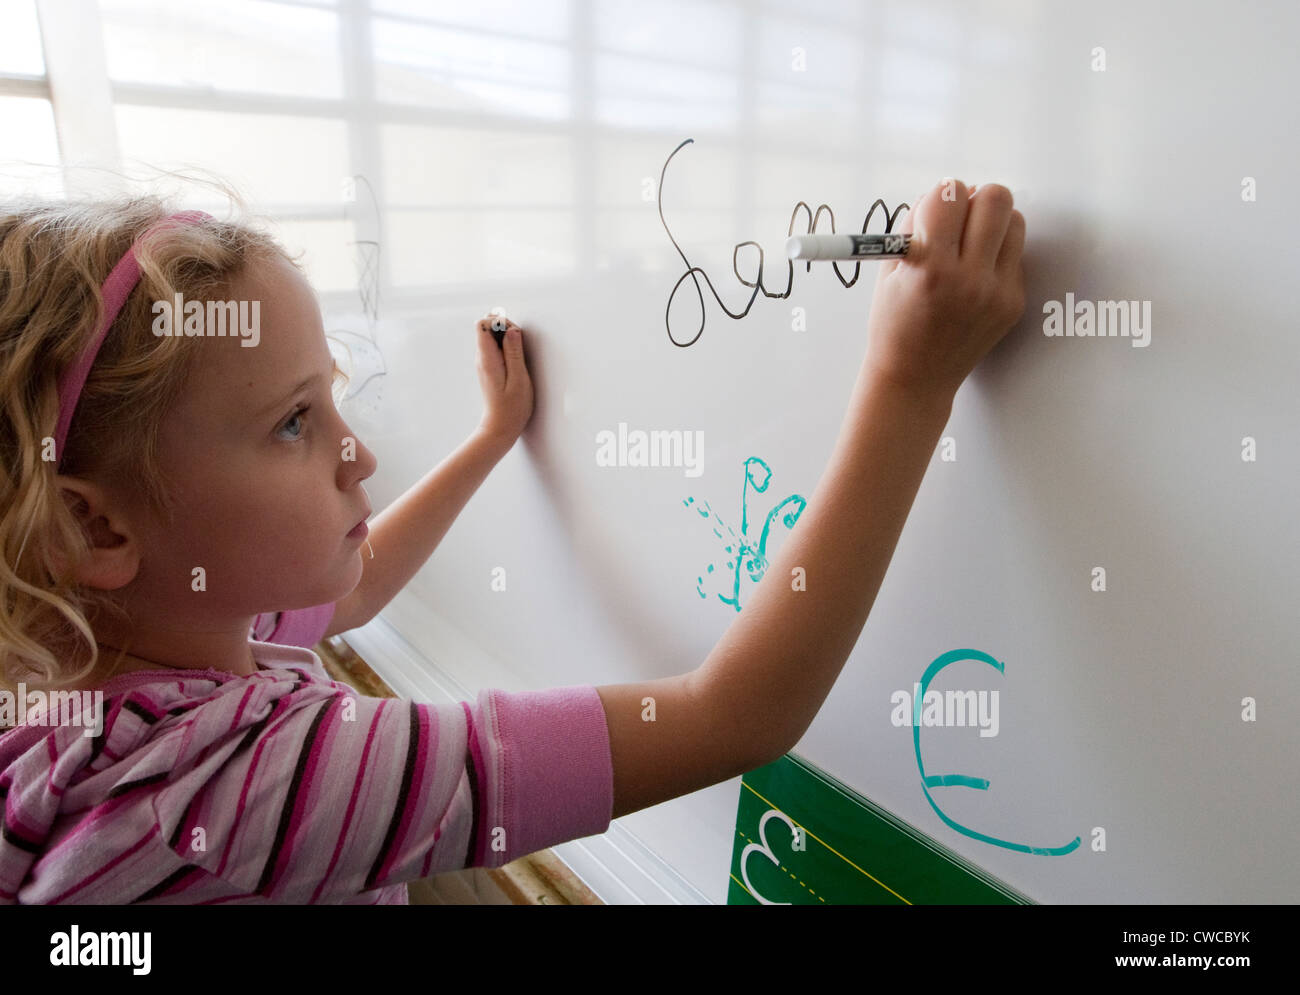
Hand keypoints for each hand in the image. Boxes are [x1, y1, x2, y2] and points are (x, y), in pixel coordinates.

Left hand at [475, 316, 534, 444]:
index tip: (515, 333)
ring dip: (506, 337)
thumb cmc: (512, 408)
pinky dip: (506, 347)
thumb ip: (515, 352)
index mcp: (487, 359)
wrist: (501, 426)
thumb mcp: (519, 379)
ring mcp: (485, 363)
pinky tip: (516, 359)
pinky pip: (495, 347)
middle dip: (504, 326)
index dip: (500, 321)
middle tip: (519, 341)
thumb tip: (512, 330)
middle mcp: (482, 358)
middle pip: (486, 327)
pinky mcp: (490, 367)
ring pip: (491, 336)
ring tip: (519, 353)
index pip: (483, 324)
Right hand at [864, 179, 1025, 400]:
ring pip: (1015, 221)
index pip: (951, 195)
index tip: (936, 208)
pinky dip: (996, 255)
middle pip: (995, 198)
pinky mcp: (1013, 303)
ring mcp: (997, 292)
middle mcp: (969, 278)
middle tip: (961, 218)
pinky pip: (1015, 255)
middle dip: (975, 198)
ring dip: (992, 223)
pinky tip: (975, 276)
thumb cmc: (894, 324)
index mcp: (930, 267)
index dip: (941, 195)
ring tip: (971, 244)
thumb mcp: (889, 271)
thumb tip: (942, 193)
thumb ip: (914, 227)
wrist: (915, 378)